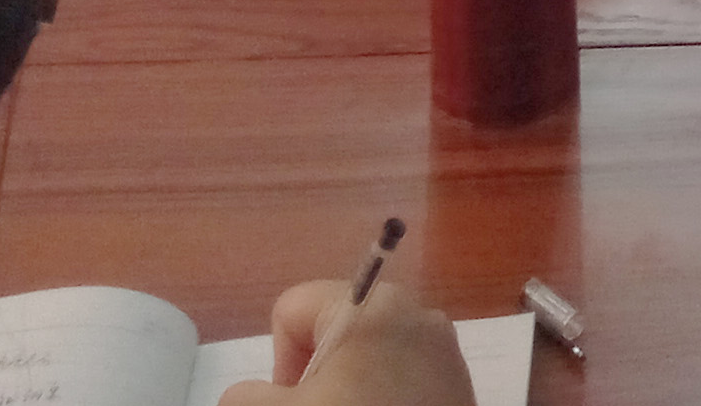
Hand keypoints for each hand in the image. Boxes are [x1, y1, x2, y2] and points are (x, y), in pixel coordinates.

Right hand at [234, 276, 477, 405]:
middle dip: (317, 375)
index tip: (298, 398)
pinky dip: (383, 395)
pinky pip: (401, 371)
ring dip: (349, 388)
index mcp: (370, 305)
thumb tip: (243, 394)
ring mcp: (441, 345)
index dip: (282, 360)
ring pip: (366, 355)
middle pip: (333, 331)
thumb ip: (246, 397)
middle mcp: (412, 310)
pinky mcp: (457, 377)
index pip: (293, 308)